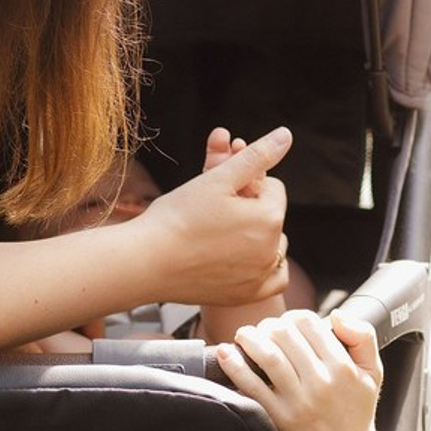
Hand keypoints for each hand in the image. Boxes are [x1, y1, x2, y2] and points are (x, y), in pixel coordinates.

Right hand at [135, 126, 290, 307]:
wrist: (145, 262)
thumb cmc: (177, 217)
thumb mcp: (217, 178)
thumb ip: (256, 156)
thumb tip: (286, 135)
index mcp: (269, 218)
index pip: (273, 188)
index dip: (247, 184)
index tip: (221, 191)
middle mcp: (272, 250)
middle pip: (271, 217)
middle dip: (251, 209)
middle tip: (215, 211)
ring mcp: (260, 276)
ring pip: (272, 245)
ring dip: (257, 236)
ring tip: (221, 232)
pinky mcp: (247, 295)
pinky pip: (273, 279)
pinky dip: (264, 267)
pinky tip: (245, 258)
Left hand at [217, 309, 384, 430]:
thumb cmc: (358, 413)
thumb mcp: (373, 372)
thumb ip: (363, 336)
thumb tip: (336, 315)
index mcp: (342, 367)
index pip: (308, 323)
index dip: (293, 317)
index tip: (288, 324)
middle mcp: (320, 382)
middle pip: (284, 334)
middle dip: (269, 325)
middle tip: (265, 330)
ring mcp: (298, 401)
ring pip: (267, 355)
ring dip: (250, 337)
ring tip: (245, 335)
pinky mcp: (280, 418)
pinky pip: (252, 386)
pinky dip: (235, 366)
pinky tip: (226, 353)